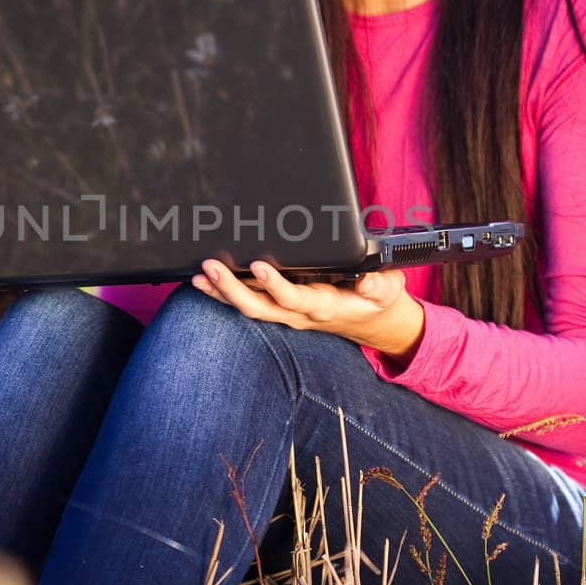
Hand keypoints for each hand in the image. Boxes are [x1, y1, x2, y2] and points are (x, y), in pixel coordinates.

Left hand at [191, 259, 424, 363]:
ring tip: (197, 275)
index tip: (258, 265)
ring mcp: (287, 313)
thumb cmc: (377, 298)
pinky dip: (224, 294)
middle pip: (259, 307)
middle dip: (232, 289)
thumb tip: (368, 283)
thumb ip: (379, 285)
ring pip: (248, 307)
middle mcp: (300, 314)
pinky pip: (248, 304)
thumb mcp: (388, 289)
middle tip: (210, 267)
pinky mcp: (280, 308)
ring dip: (221, 293)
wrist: (373, 319)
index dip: (275, 284)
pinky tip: (204, 282)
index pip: (295, 298)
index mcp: (324, 306)